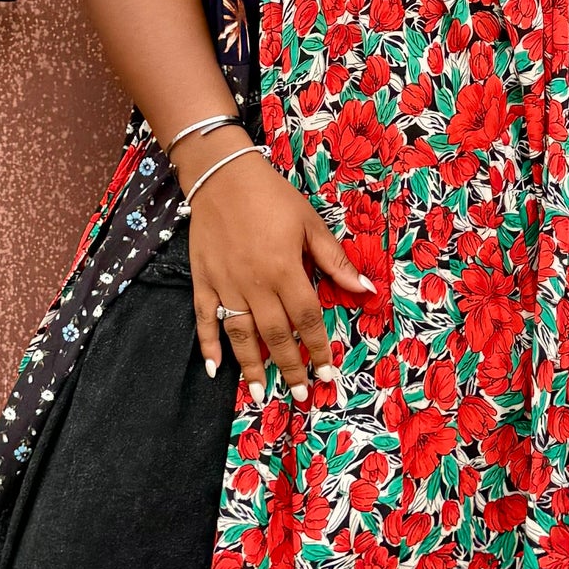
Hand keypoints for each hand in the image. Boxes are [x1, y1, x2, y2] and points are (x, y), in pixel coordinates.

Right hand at [185, 144, 370, 401]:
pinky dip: (207, 345)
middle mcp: (255, 283)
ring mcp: (225, 284)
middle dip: (289, 368)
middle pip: (275, 335)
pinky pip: (204, 319)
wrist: (221, 174)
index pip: (307, 319)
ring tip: (259, 393)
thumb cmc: (272, 196)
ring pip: (240, 334)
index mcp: (285, 270)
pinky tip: (215, 369)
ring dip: (251, 367)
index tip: (326, 374)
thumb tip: (365, 289)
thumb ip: (334, 260)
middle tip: (299, 394)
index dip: (318, 349)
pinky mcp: (202, 280)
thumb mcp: (310, 223)